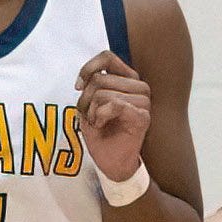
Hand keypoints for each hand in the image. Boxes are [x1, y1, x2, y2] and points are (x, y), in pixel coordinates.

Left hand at [76, 48, 152, 191]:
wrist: (112, 164)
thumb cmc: (101, 134)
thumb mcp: (89, 104)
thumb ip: (90, 85)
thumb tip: (85, 79)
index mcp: (128, 79)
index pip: (107, 57)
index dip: (88, 68)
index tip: (78, 86)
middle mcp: (139, 86)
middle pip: (99, 79)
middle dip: (85, 100)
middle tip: (90, 116)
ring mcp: (143, 101)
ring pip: (103, 93)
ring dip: (91, 111)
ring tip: (97, 123)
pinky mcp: (143, 116)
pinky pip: (114, 104)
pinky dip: (100, 116)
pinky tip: (101, 125)